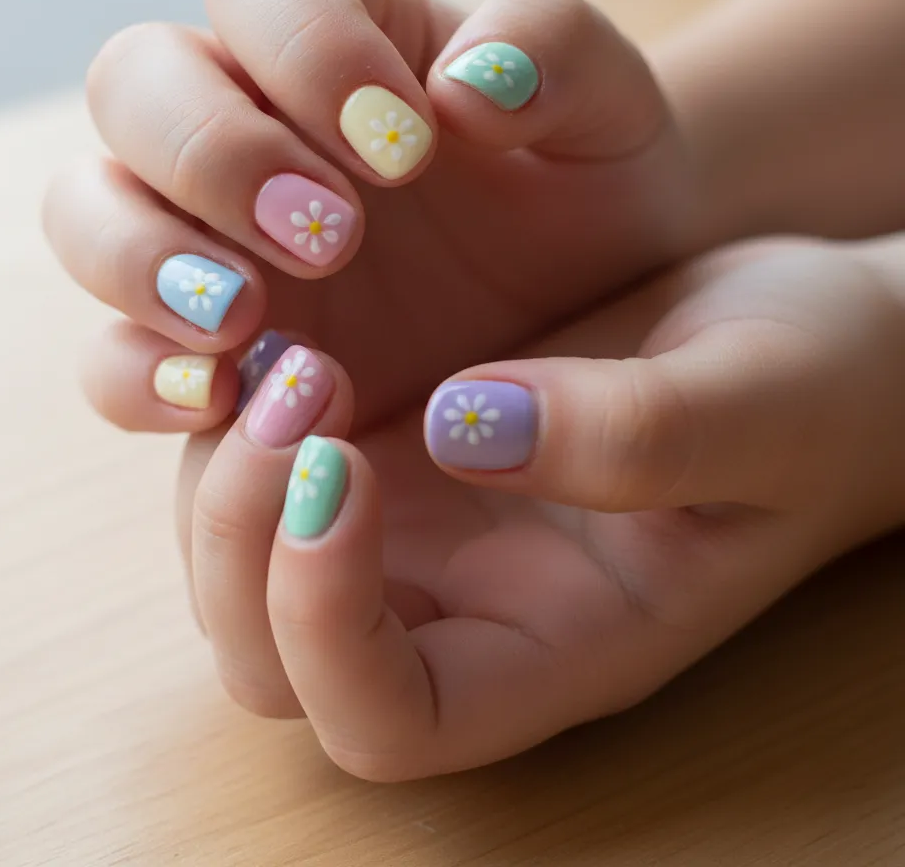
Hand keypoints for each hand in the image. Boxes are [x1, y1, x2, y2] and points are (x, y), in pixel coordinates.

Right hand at [44, 0, 701, 431]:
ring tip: (250, 317)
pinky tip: (221, 398)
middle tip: (330, 236)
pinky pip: (115, 355)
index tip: (405, 148)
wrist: (583, 303)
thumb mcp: (603, 111)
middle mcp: (247, 127)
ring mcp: (212, 243)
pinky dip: (139, 375)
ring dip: (143, 258)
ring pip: (88, 212)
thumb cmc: (586, 184)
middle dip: (214, 157)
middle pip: (134, 86)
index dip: (309, 51)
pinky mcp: (211, 353)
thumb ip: (552, 54)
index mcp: (334, 35)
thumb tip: (461, 85)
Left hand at [181, 236, 904, 778]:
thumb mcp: (758, 404)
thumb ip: (638, 435)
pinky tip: (291, 318)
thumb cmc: (808, 392)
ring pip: (244, 556)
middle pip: (269, 654)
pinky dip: (246, 407)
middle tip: (297, 386)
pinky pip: (271, 461)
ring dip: (230, 463)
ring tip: (288, 344)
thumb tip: (467, 427)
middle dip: (242, 534)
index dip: (321, 625)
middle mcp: (458, 609)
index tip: (344, 470)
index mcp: (553, 646)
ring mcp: (416, 533)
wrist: (800, 341)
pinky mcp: (399, 451)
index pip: (386, 720)